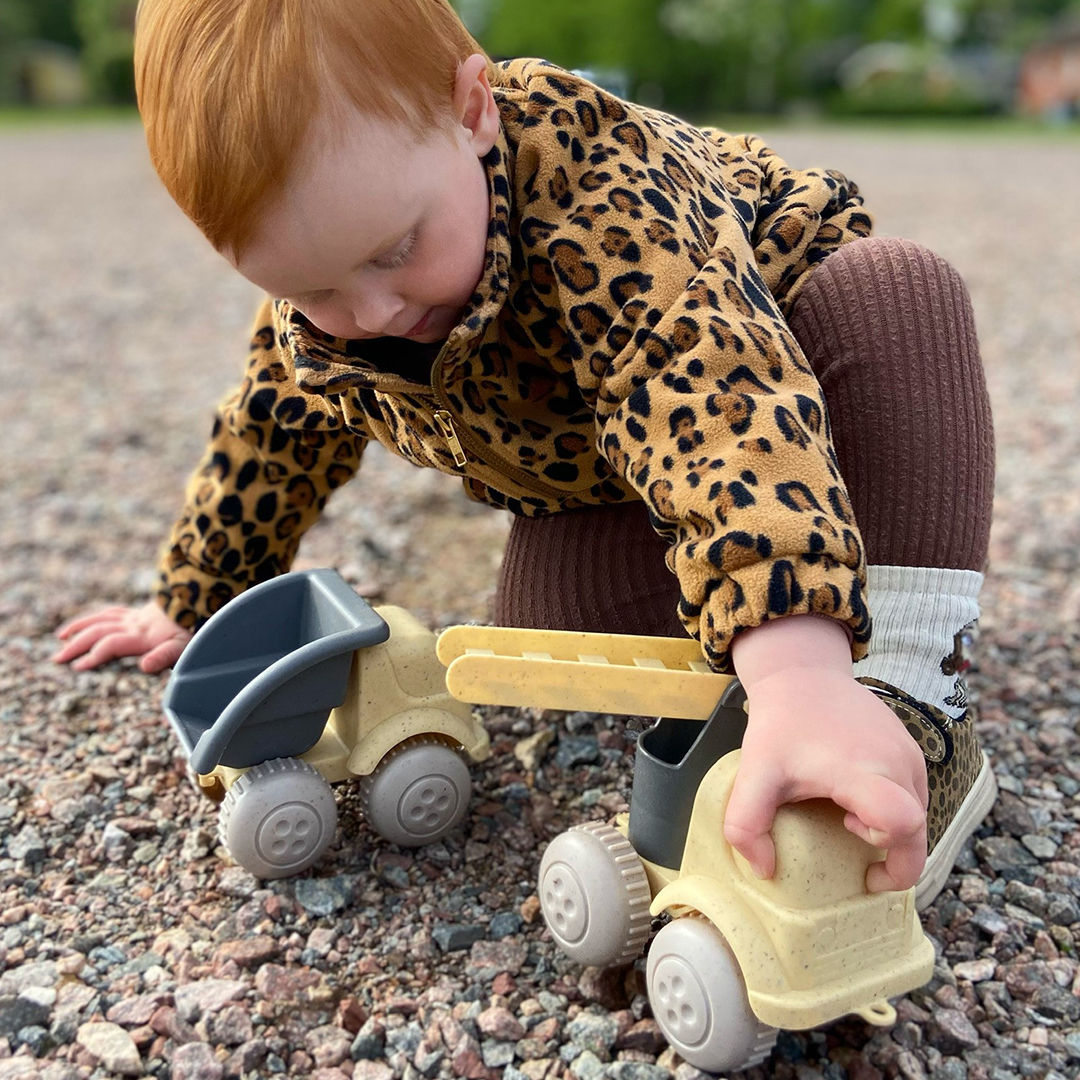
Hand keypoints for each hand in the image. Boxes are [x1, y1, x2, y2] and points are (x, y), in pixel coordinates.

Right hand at [52, 601, 191, 673]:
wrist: (199, 604)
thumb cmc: (192, 631)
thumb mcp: (183, 647)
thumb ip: (163, 656)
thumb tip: (143, 667)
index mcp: (142, 636)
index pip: (111, 645)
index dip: (93, 656)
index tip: (76, 667)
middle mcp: (133, 624)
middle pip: (98, 632)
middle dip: (76, 646)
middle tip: (57, 659)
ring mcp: (133, 617)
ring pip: (99, 620)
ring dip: (78, 629)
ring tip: (60, 639)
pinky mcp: (136, 613)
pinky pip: (108, 612)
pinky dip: (91, 618)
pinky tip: (83, 625)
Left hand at [724, 616, 928, 893]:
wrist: (803, 674)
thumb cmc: (780, 726)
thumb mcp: (753, 774)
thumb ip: (746, 825)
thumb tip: (764, 872)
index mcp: (862, 770)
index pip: (902, 822)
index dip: (887, 850)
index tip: (849, 835)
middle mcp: (897, 763)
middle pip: (919, 831)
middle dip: (895, 857)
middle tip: (860, 861)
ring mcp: (910, 754)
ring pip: (920, 815)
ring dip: (893, 832)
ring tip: (849, 818)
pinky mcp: (912, 749)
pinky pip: (916, 795)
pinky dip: (896, 811)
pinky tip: (860, 802)